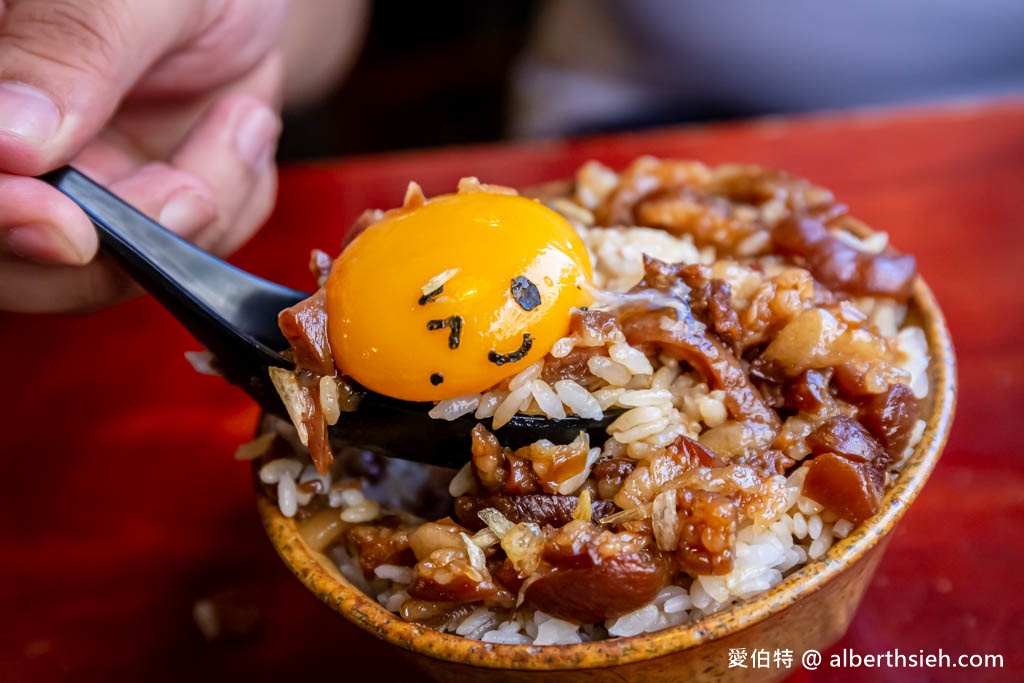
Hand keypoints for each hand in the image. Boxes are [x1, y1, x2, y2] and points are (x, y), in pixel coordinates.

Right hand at [0, 0, 286, 311]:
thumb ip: (70, 52)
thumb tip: (8, 144)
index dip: (3, 219)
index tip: (70, 229)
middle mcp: (11, 147)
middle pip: (20, 257)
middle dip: (116, 245)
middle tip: (194, 193)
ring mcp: (69, 186)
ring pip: (106, 272)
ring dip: (196, 214)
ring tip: (241, 116)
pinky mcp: (135, 214)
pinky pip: (181, 253)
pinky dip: (230, 203)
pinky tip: (241, 125)